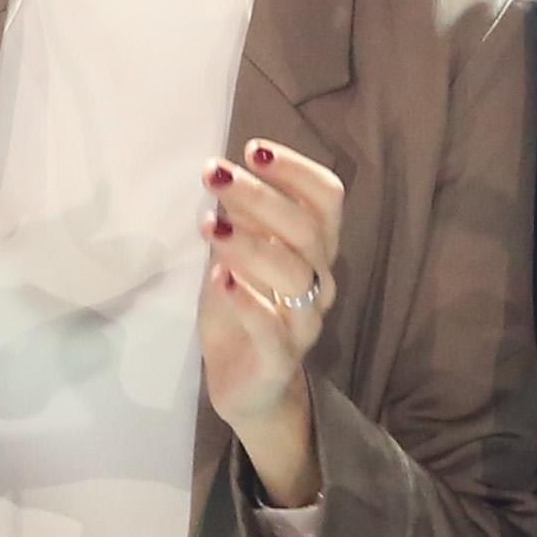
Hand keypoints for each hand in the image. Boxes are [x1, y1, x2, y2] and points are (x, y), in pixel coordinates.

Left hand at [196, 140, 345, 507]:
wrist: (247, 387)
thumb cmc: (243, 310)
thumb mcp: (235, 257)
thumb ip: (238, 221)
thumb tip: (225, 174)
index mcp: (314, 250)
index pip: (327, 199)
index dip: (296, 170)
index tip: (253, 149)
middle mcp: (319, 282)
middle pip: (306, 230)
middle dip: (260, 196)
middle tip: (215, 174)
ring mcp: (304, 322)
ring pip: (295, 276)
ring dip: (250, 244)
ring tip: (208, 225)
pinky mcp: (281, 359)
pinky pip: (273, 330)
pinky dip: (246, 301)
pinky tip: (218, 279)